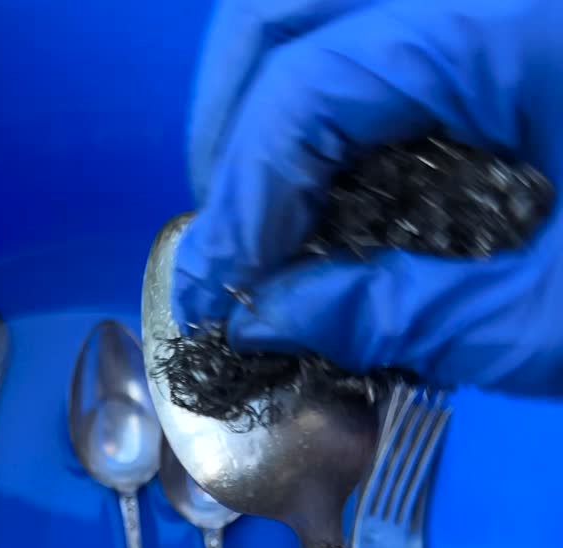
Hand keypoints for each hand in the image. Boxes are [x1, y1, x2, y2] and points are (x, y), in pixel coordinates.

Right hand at [176, 0, 562, 397]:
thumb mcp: (543, 320)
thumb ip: (404, 315)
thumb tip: (268, 319)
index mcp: (504, 33)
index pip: (312, 83)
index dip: (243, 195)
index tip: (213, 296)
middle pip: (288, 18)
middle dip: (226, 139)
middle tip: (217, 257)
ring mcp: (477, 8)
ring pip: (314, 17)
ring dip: (258, 114)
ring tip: (252, 226)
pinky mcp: (481, 37)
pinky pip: (361, 43)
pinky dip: (312, 109)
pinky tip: (309, 189)